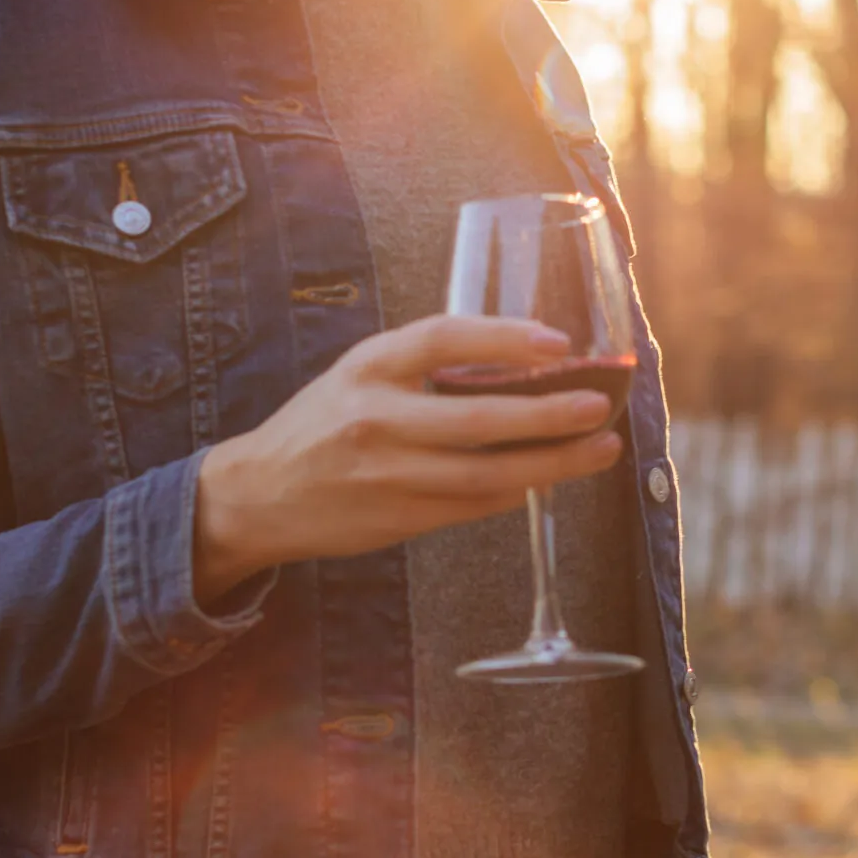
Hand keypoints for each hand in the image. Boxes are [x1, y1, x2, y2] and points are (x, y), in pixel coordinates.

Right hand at [193, 314, 625, 601]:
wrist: (258, 495)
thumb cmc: (322, 425)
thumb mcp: (359, 373)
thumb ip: (423, 365)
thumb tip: (521, 364)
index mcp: (366, 368)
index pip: (442, 339)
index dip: (504, 338)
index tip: (559, 343)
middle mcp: (375, 419)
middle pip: (478, 417)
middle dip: (549, 414)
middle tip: (600, 406)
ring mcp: (387, 475)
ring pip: (486, 472)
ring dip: (551, 463)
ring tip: (599, 449)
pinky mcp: (397, 519)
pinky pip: (471, 506)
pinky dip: (515, 493)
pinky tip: (546, 480)